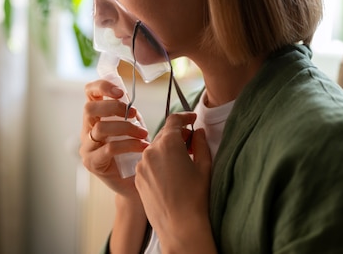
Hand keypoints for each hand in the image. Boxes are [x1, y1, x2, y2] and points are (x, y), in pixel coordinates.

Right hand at [80, 79, 149, 197]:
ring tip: (144, 134)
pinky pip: (109, 148)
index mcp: (94, 117)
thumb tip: (131, 95)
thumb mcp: (132, 127)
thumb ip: (129, 112)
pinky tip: (143, 147)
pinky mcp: (92, 163)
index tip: (120, 92)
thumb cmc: (134, 152)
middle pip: (89, 109)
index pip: (89, 93)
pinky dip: (129, 145)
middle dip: (114, 107)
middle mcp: (86, 130)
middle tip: (135, 114)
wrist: (134, 184)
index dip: (102, 86)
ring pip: (100, 129)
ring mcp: (87, 147)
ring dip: (126, 128)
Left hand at [135, 113, 213, 252]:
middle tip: (191, 143)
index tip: (192, 119)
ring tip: (181, 161)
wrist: (180, 226)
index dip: (185, 117)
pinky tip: (170, 174)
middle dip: (177, 136)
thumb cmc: (195, 197)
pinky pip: (148, 162)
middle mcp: (150, 151)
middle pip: (163, 134)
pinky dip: (158, 162)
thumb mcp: (204, 166)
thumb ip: (200, 144)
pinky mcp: (138, 177)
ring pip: (154, 149)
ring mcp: (141, 165)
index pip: (174, 120)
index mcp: (168, 144)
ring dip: (166, 150)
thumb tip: (198, 132)